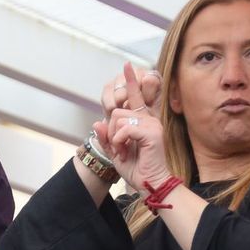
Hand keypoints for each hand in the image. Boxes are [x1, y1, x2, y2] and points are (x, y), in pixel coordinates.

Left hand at [98, 63, 170, 188]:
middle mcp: (148, 119)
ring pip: (119, 119)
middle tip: (119, 148)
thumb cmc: (137, 170)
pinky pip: (124, 129)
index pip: (135, 97)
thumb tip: (97, 122)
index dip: (131, 81)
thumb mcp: (115, 153)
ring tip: (124, 151)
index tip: (127, 65)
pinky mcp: (152, 132)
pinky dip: (120, 142)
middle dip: (111, 132)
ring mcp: (152, 124)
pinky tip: (126, 151)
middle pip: (116, 112)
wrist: (150, 184)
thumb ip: (106, 138)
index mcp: (142, 122)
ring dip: (115, 138)